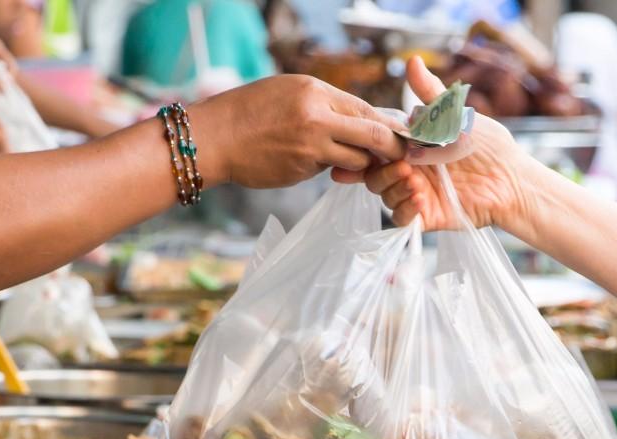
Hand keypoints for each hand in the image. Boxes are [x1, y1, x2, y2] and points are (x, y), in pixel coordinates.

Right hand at [187, 74, 407, 188]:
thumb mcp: (288, 92)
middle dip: (393, 148)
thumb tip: (359, 119)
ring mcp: (311, 145)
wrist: (215, 138)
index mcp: (314, 90)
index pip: (365, 108)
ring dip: (361, 163)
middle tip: (401, 156)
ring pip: (356, 158)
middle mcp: (317, 115)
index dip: (386, 124)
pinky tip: (312, 163)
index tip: (398, 134)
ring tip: (353, 162)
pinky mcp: (302, 169)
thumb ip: (324, 104)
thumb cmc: (249, 112)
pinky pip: (330, 170)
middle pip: (373, 134)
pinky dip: (331, 169)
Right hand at [352, 56, 534, 229]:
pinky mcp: (426, 216)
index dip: (369, 145)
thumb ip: (430, 94)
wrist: (512, 180)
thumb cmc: (488, 146)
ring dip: (393, 188)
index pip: (378, 146)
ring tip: (414, 182)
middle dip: (380, 170)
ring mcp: (416, 193)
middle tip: (403, 165)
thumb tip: (412, 61)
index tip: (371, 143)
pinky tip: (420, 200)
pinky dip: (404, 210)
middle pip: (374, 173)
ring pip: (384, 195)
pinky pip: (401, 219)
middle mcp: (410, 170)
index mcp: (412, 146)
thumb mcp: (455, 116)